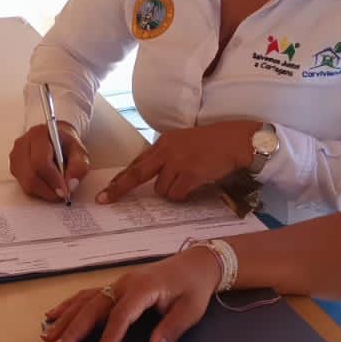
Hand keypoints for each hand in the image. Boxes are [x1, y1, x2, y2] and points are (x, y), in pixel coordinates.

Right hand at [9, 120, 90, 201]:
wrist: (57, 140)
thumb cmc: (67, 145)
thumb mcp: (80, 152)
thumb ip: (79, 166)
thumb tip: (71, 184)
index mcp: (38, 134)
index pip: (40, 161)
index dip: (53, 179)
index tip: (65, 191)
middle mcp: (22, 144)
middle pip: (31, 175)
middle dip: (49, 189)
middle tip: (62, 195)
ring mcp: (16, 156)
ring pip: (26, 183)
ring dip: (44, 191)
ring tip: (58, 190)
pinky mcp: (14, 167)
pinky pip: (24, 186)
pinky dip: (39, 190)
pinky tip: (48, 185)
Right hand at [41, 246, 221, 341]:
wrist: (196, 263)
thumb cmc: (194, 287)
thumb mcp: (191, 310)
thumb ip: (172, 330)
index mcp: (143, 289)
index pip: (121, 316)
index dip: (108, 339)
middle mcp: (125, 284)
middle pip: (94, 308)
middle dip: (73, 331)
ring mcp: (118, 284)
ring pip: (85, 300)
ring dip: (65, 319)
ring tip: (48, 336)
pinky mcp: (116, 286)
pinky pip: (88, 295)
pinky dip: (69, 305)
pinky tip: (54, 314)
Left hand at [99, 120, 259, 203]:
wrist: (235, 141)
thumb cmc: (211, 144)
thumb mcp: (183, 145)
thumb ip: (166, 158)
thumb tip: (151, 178)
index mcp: (163, 143)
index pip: (136, 163)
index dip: (120, 178)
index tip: (106, 191)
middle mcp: (167, 150)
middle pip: (136, 174)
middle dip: (119, 189)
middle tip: (105, 200)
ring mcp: (178, 162)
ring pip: (161, 190)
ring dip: (172, 191)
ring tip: (189, 181)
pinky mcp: (190, 173)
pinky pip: (177, 194)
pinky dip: (184, 195)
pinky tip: (196, 184)